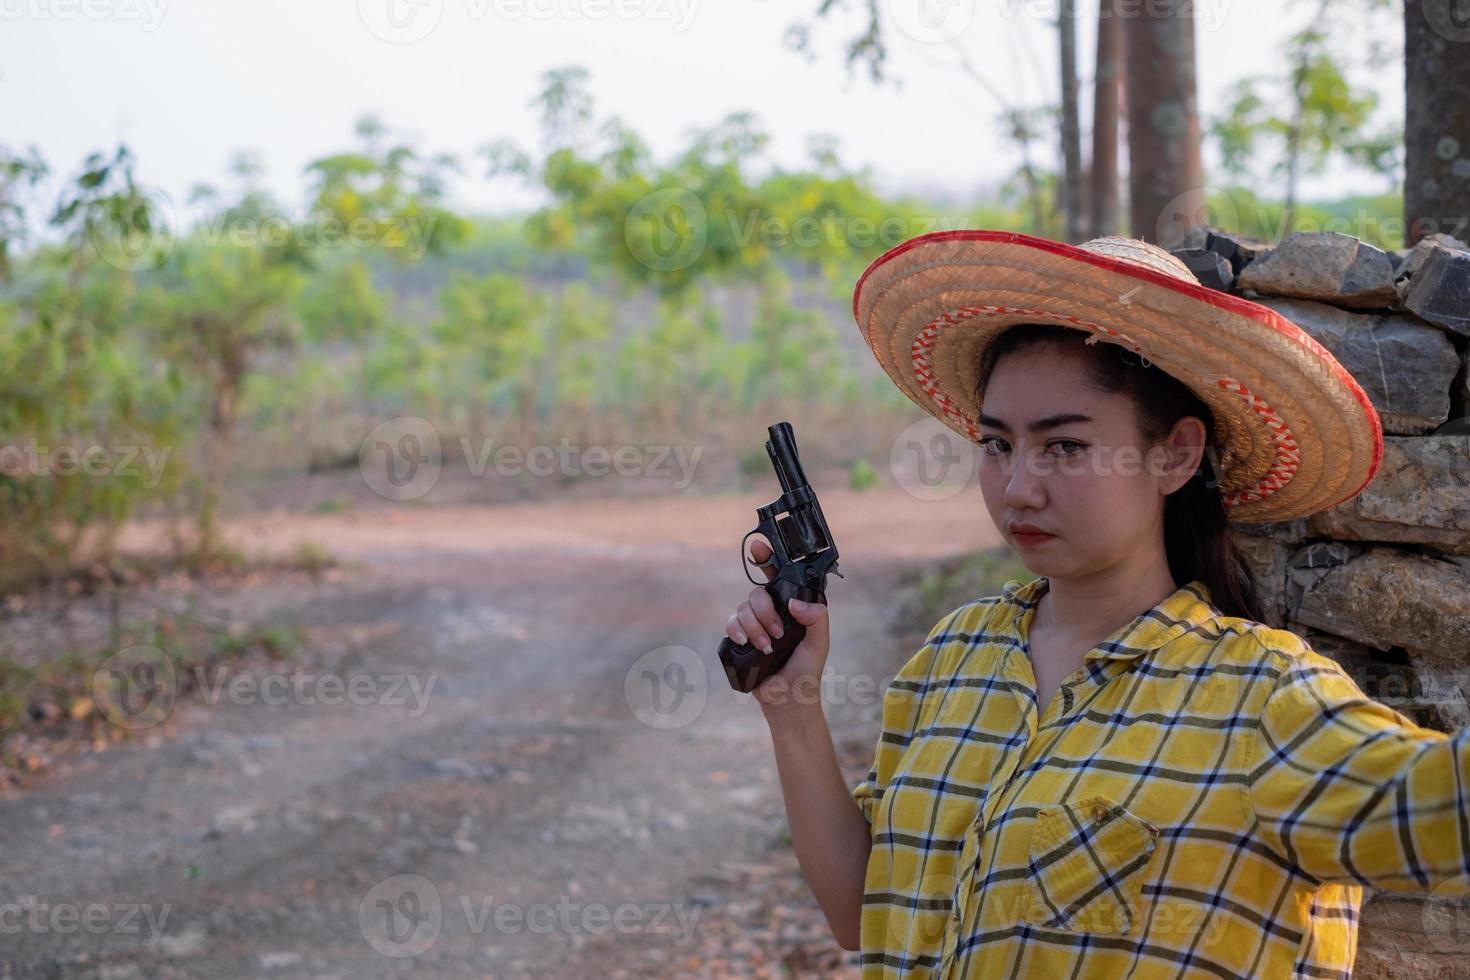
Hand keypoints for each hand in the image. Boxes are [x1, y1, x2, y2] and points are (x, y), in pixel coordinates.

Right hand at [724, 538, 830, 711]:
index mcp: (790, 608)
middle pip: (757, 593)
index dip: (768, 559)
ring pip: (743, 608)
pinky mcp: (740, 638)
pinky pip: (731, 622)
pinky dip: (738, 630)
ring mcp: (754, 624)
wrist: (788, 698)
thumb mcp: (819, 641)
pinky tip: (747, 642)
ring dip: (755, 627)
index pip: (778, 577)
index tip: (759, 545)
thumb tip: (794, 603)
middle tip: (778, 633)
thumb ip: (816, 618)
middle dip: (765, 612)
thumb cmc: (807, 670)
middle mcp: (771, 612)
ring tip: (768, 647)